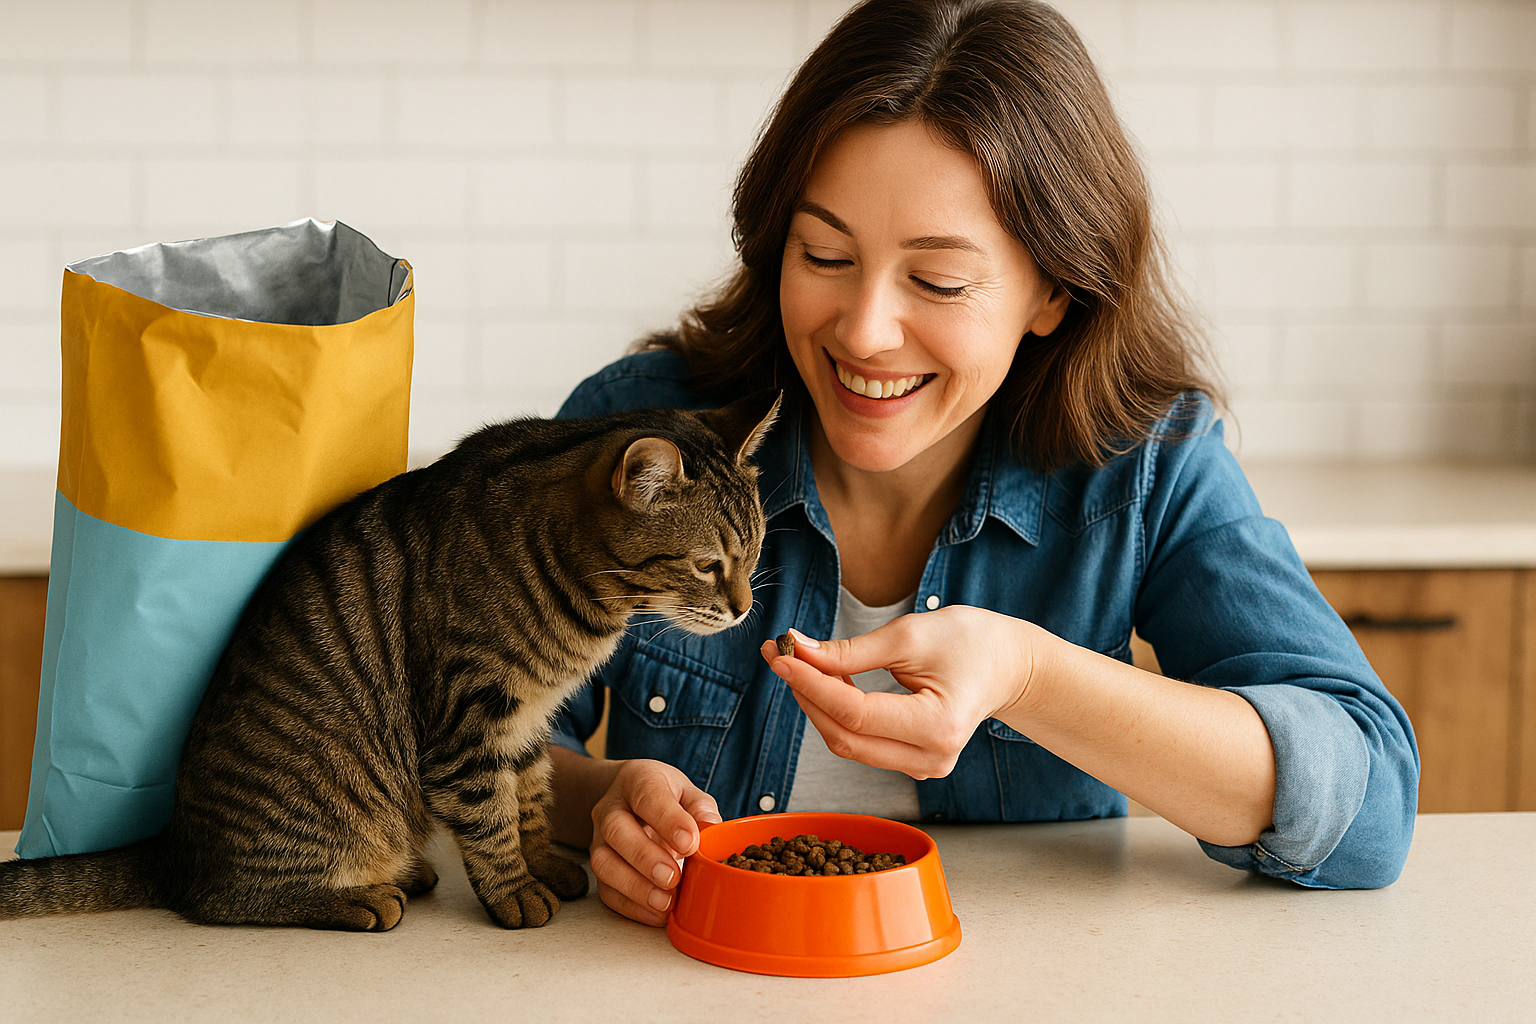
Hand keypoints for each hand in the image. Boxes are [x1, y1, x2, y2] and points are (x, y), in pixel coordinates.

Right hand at [587, 759, 720, 926]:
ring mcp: (600, 838)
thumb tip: (711, 827)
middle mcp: (611, 807)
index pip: (648, 795)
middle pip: (616, 829)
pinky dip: (631, 906)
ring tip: (665, 901)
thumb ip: (700, 808)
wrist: (630, 801)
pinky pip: (606, 889)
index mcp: (637, 780)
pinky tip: (656, 913)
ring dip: (635, 886)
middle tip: (673, 877)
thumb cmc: (665, 797)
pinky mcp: (601, 867)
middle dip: (644, 857)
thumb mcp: (687, 792)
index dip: (668, 820)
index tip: (689, 843)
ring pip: (604, 862)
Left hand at [760, 606, 1042, 778]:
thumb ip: (851, 651)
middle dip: (806, 694)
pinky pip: (861, 744)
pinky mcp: (913, 763)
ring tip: (797, 663)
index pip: (855, 714)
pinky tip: (824, 682)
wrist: (1008, 665)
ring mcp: (923, 767)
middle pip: (845, 736)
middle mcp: (931, 758)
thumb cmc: (969, 642)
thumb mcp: (910, 635)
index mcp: (937, 726)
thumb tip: (798, 651)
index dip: (811, 685)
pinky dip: (836, 714)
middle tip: (780, 653)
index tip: (781, 654)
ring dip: (816, 704)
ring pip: (848, 744)